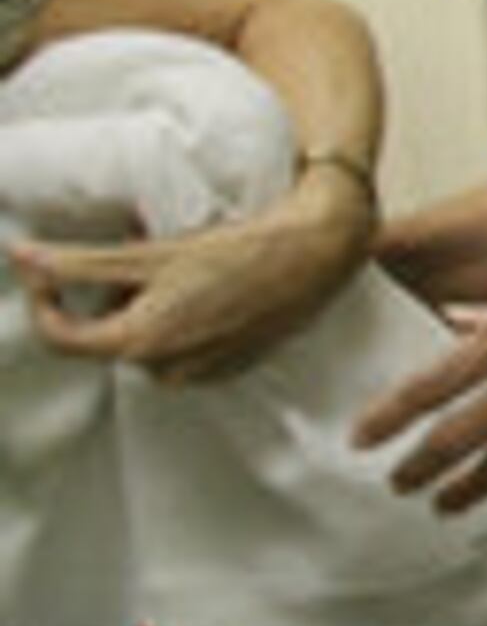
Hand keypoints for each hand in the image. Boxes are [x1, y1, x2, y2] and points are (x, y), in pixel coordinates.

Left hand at [11, 170, 375, 381]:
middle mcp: (168, 370)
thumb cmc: (241, 251)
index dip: (43, 300)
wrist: (318, 255)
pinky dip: (182, 319)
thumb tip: (23, 257)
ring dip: (149, 307)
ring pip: (146, 340)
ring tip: (179, 267)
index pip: (60, 337)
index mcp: (141, 343)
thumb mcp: (151, 255)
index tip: (46, 269)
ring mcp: (201, 374)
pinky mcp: (230, 368)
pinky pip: (182, 348)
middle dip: (111, 297)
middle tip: (139, 253)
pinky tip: (208, 287)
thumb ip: (79, 263)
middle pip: (107, 336)